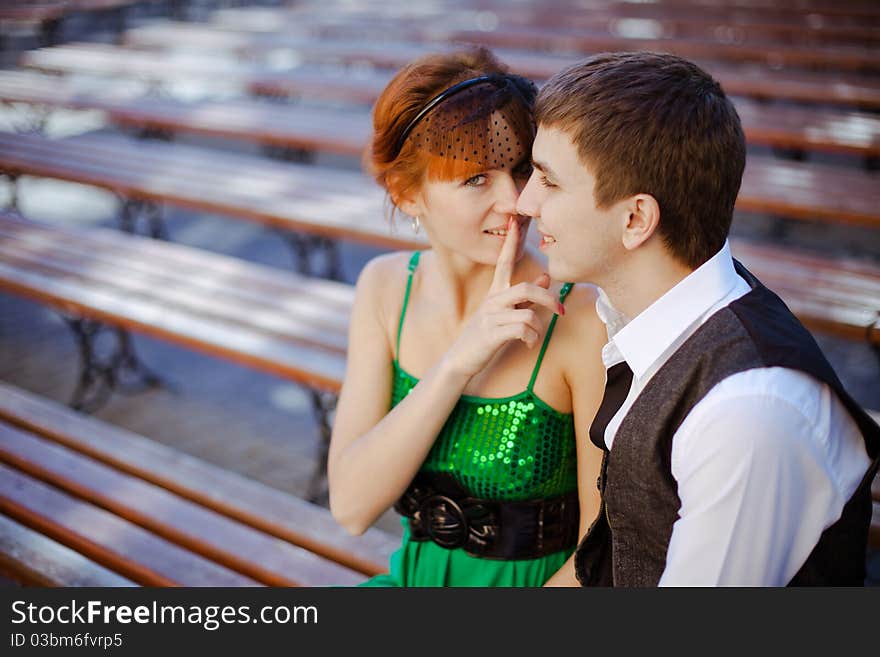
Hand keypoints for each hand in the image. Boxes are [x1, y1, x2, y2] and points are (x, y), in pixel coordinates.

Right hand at [443, 216, 563, 379]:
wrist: (460, 359)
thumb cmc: (485, 335)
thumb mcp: (504, 313)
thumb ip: (526, 297)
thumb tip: (545, 278)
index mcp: (495, 293)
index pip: (503, 262)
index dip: (510, 242)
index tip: (515, 221)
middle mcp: (492, 301)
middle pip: (527, 289)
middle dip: (549, 299)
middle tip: (561, 310)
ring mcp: (491, 317)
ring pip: (528, 314)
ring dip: (538, 328)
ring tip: (533, 337)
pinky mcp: (492, 334)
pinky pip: (523, 330)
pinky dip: (531, 339)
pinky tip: (528, 345)